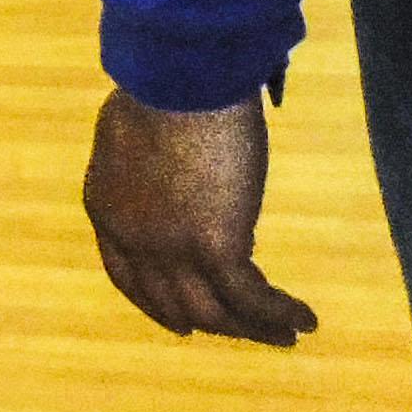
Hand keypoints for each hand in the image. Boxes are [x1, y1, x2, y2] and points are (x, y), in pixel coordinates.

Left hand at [83, 88, 318, 346]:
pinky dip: (278, 313)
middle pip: (171, 302)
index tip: (181, 320)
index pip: (128, 277)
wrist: (181, 76)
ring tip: (284, 335)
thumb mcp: (140, 129)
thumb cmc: (164, 84)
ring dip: (251, 329)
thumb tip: (188, 181)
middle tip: (239, 329)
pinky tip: (303, 318)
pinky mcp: (216, 246)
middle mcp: (133, 239)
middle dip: (208, 322)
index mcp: (107, 209)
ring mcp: (172, 248)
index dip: (157, 302)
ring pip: (213, 312)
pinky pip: (250, 298)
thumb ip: (153, 164)